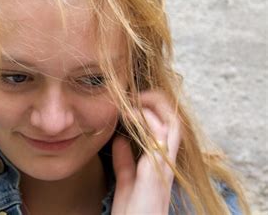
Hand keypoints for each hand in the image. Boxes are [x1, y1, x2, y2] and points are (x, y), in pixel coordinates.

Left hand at [111, 91, 181, 214]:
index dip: (154, 108)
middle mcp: (168, 161)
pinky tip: (129, 113)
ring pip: (172, 123)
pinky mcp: (158, 171)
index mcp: (161, 161)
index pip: (167, 126)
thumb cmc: (132, 211)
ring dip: (153, 105)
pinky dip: (146, 119)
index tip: (132, 99)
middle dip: (158, 100)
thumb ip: (125, 160)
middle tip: (135, 92)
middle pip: (175, 119)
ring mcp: (165, 165)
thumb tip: (120, 139)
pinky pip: (159, 137)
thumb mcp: (126, 181)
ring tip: (132, 98)